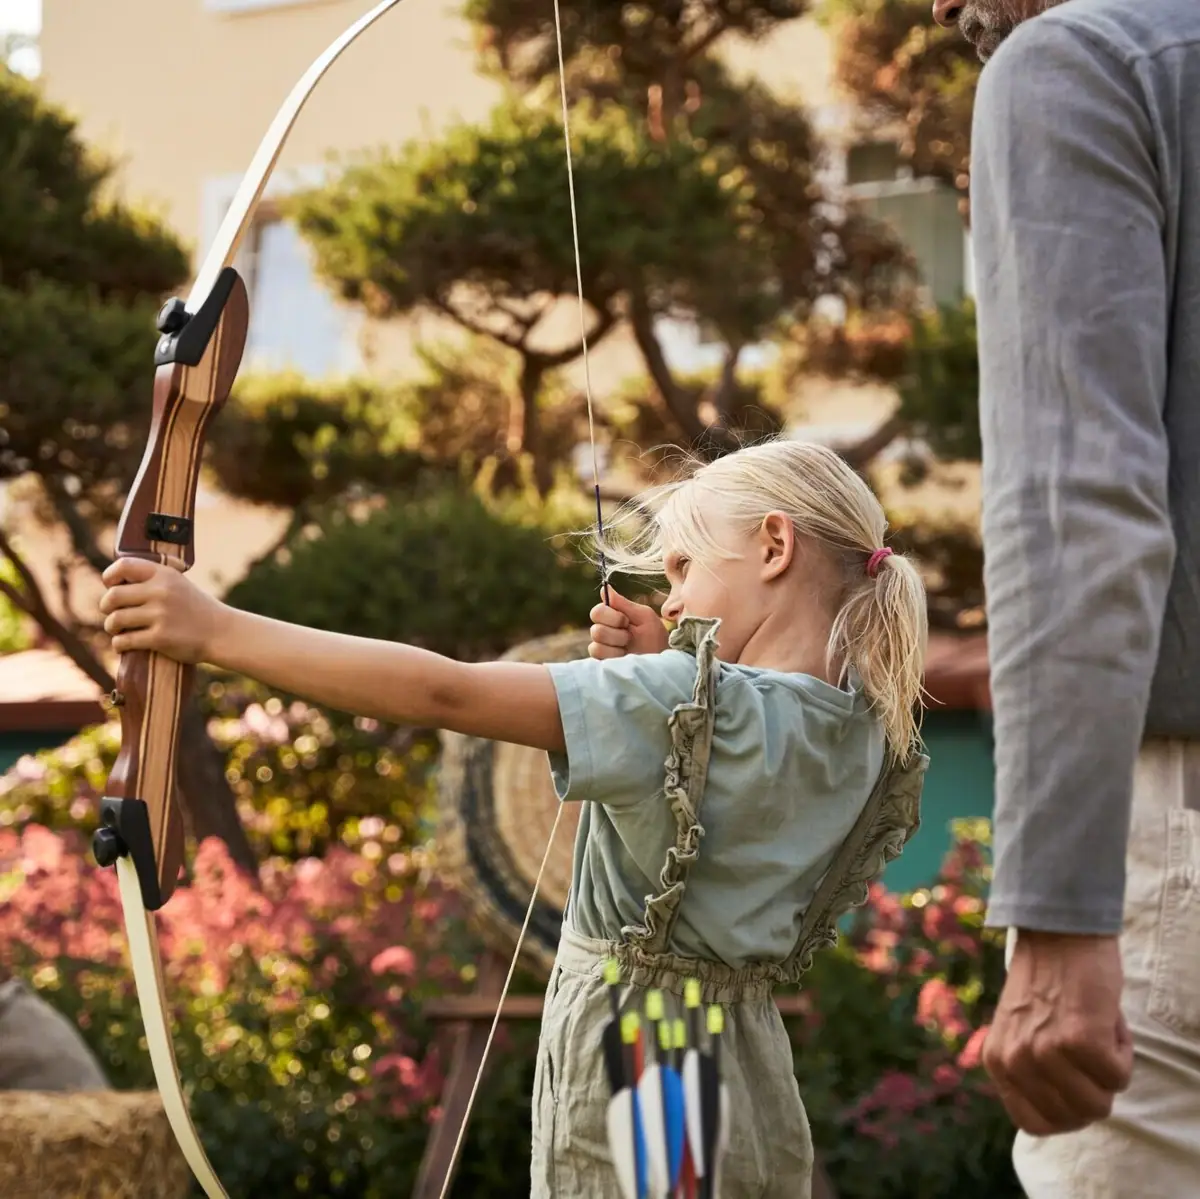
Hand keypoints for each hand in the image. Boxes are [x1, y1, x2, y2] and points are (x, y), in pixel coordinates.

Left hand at [99, 557, 224, 664]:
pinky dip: (119, 645)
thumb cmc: (195, 609)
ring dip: (111, 627)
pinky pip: (124, 641)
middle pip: (113, 596)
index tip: (110, 586)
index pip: (124, 566)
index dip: (110, 576)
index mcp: (165, 575)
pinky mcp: (160, 638)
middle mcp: (162, 592)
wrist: (221, 632)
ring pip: (116, 620)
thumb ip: (152, 580)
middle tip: (110, 613)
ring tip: (117, 631)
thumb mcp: (179, 585)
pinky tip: (123, 645)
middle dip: (106, 607)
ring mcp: (161, 615)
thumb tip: (114, 585)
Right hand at [587, 587, 668, 658]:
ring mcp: (602, 649)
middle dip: (616, 634)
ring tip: (629, 649)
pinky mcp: (602, 664)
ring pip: (596, 645)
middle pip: (595, 629)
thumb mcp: (644, 617)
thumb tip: (606, 588)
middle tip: (630, 638)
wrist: (662, 663)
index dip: (611, 617)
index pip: (597, 612)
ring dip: (616, 646)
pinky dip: (613, 657)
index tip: (627, 621)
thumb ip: (624, 603)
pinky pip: (598, 658)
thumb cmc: (656, 638)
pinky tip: (624, 658)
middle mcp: (604, 632)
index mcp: (612, 617)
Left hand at [983, 931, 1132, 1136]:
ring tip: (1093, 1030)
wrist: (1059, 932)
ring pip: (1099, 1104)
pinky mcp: (1079, 1040)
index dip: (1065, 1112)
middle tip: (1086, 1048)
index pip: (1035, 1124)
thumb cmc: (1048, 981)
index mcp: (997, 1061)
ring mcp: (1045, 1051)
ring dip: (1109, 1070)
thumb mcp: (1021, 1032)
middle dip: (1093, 1089)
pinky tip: (1105, 1019)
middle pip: (1074, 1118)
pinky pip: (1119, 1076)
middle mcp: (1015, 1060)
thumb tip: (1060, 1110)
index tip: (1075, 1083)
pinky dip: (1123, 1051)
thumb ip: (1029, 1071)